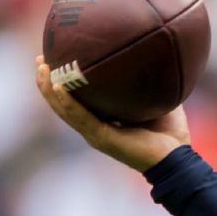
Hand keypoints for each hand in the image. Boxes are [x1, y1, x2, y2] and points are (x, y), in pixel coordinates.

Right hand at [35, 55, 189, 172]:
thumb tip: (156, 56)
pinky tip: (57, 86)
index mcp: (103, 120)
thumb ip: (152, 82)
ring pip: (62, 109)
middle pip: (60, 103)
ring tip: (41, 67)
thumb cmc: (170, 134)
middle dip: (46, 81)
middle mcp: (93, 126)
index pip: (75, 99)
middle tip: (39, 59)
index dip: (61, 82)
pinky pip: (79, 117)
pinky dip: (66, 102)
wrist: (177, 159)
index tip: (53, 58)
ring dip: (48, 89)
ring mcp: (94, 133)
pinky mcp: (101, 138)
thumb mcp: (159, 100)